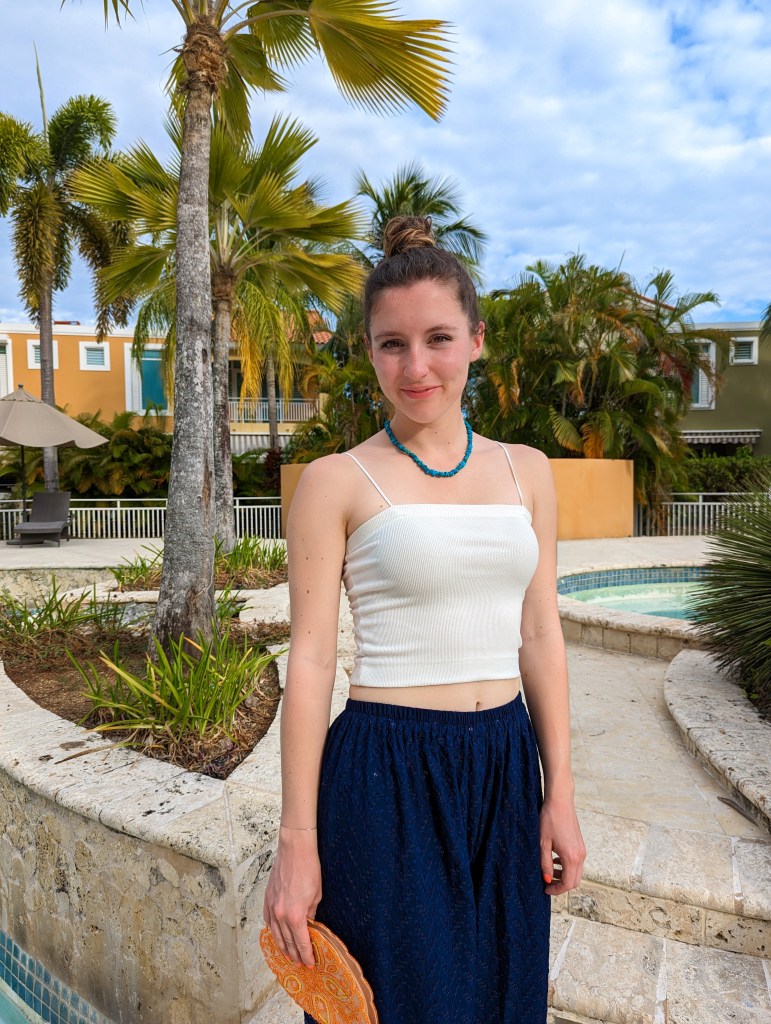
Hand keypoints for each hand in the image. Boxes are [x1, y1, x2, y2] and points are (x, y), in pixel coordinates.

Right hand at [263, 832, 321, 967]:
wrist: (294, 850)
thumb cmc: (309, 869)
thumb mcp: (316, 895)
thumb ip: (311, 914)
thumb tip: (309, 924)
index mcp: (295, 916)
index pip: (301, 942)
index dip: (306, 954)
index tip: (310, 963)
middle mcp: (280, 914)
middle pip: (287, 941)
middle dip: (295, 954)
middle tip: (300, 963)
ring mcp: (271, 906)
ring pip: (275, 933)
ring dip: (282, 946)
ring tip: (288, 956)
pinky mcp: (267, 898)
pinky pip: (268, 920)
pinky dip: (272, 930)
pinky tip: (276, 935)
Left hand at [539, 795, 585, 896]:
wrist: (560, 801)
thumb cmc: (550, 820)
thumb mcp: (543, 843)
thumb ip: (545, 863)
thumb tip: (547, 879)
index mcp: (571, 857)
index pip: (568, 884)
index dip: (556, 890)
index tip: (545, 889)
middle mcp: (580, 856)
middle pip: (574, 881)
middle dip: (561, 885)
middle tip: (547, 883)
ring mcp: (582, 850)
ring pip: (576, 872)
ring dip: (564, 876)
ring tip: (550, 871)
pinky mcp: (580, 845)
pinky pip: (576, 862)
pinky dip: (567, 867)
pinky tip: (556, 860)